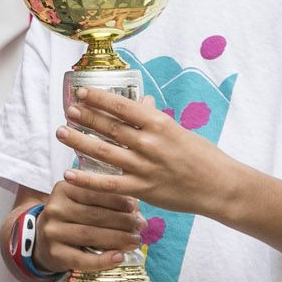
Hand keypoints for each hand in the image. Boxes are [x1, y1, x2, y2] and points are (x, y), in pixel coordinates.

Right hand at [33, 174, 144, 274]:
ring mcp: (52, 231)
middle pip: (95, 215)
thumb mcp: (80, 202)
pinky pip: (82, 259)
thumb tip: (137, 211)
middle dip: (122, 221)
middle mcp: (54, 208)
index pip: (94, 193)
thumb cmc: (70, 219)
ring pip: (90, 235)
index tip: (136, 206)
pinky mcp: (54, 253)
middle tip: (141, 226)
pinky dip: (103, 260)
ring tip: (135, 241)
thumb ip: (104, 202)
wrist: (42, 241)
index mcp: (63, 190)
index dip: (118, 200)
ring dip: (117, 239)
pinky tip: (118, 257)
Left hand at [56, 87, 234, 214]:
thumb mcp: (178, 130)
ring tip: (61, 132)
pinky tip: (68, 174)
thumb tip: (140, 102)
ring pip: (103, 152)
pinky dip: (87, 179)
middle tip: (68, 110)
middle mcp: (149, 143)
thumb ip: (154, 118)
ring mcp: (144, 167)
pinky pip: (108, 185)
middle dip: (85, 117)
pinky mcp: (142, 189)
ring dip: (79, 141)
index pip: (122, 106)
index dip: (99, 98)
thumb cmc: (202, 155)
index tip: (82, 92)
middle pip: (109, 127)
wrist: (219, 186)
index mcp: (159, 123)